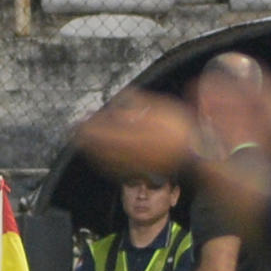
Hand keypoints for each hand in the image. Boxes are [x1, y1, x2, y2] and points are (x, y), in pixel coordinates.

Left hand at [75, 89, 198, 180]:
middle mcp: (132, 151)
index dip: (90, 125)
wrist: (196, 153)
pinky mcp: (140, 172)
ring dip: (92, 150)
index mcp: (136, 134)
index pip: (105, 129)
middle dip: (86, 138)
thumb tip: (119, 98)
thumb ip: (138, 103)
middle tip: (74, 132)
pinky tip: (99, 159)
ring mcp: (135, 164)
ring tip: (82, 143)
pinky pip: (115, 168)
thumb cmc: (181, 129)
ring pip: (106, 158)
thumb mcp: (161, 108)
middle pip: (102, 145)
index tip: (79, 120)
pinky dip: (103, 162)